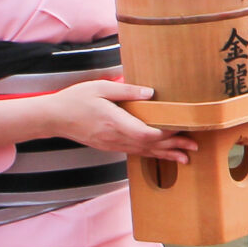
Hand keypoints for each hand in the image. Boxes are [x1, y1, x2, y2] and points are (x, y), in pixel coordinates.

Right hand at [45, 79, 197, 163]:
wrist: (54, 118)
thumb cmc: (76, 99)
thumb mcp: (101, 88)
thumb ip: (127, 91)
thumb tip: (151, 93)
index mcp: (114, 122)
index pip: (146, 133)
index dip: (165, 133)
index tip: (182, 128)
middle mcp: (115, 138)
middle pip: (149, 145)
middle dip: (173, 146)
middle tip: (193, 147)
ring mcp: (112, 145)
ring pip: (143, 152)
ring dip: (165, 155)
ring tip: (185, 158)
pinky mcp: (109, 146)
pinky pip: (134, 152)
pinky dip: (150, 155)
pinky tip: (161, 156)